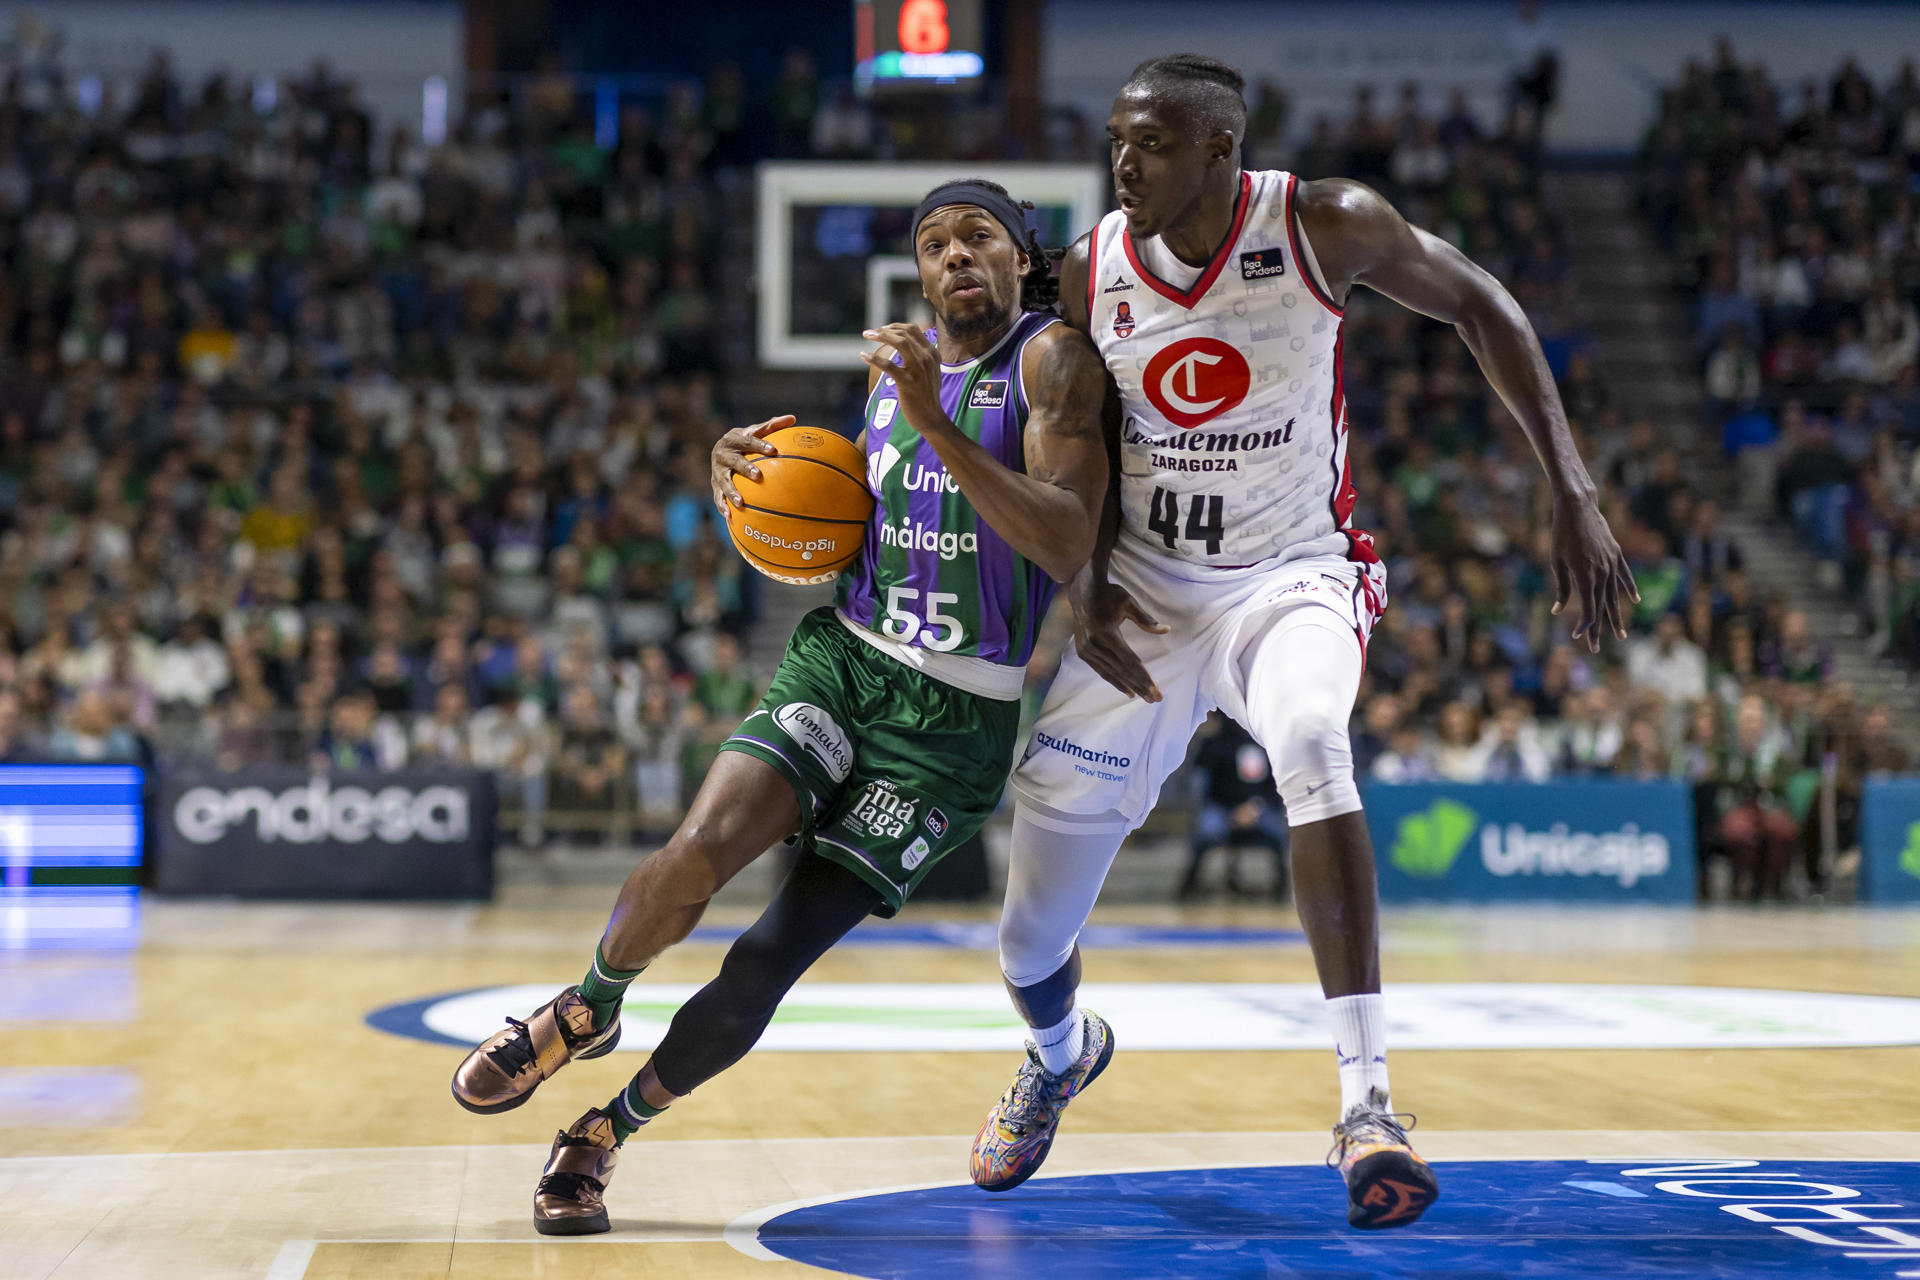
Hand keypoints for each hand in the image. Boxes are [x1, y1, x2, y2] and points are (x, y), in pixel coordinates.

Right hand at [711, 415, 790, 513]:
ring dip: (731, 492)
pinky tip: (730, 518)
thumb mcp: (756, 432)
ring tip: (741, 503)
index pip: (749, 441)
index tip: (773, 451)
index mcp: (734, 439)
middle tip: (758, 476)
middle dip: (745, 468)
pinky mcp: (714, 485)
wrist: (720, 449)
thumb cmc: (746, 441)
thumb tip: (792, 418)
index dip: (760, 445)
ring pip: (723, 482)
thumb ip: (773, 426)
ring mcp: (717, 471)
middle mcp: (723, 454)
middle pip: (734, 462)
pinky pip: (717, 497)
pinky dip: (722, 507)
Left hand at [860, 324, 946, 435]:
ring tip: (866, 335)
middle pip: (904, 334)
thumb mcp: (931, 371)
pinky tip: (863, 356)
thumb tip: (908, 345)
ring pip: (899, 343)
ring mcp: (918, 369)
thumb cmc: (927, 395)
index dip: (895, 326)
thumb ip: (922, 356)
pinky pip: (888, 365)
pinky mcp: (907, 381)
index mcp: (932, 353)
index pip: (913, 330)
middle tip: (869, 332)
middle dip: (884, 330)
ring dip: (880, 336)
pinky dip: (873, 358)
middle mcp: (927, 358)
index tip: (882, 329)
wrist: (931, 418)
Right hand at [1069, 567, 1168, 701]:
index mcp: (1107, 632)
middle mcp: (1095, 644)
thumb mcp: (1128, 602)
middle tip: (1156, 699)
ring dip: (1129, 686)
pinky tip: (1127, 690)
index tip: (1156, 690)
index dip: (1144, 678)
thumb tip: (1165, 630)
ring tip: (1144, 698)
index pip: (1130, 661)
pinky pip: (1101, 671)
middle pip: (1122, 671)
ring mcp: (1087, 650)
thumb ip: (1145, 619)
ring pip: (1111, 673)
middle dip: (1140, 686)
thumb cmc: (1108, 594)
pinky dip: (1114, 681)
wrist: (1081, 590)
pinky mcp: (1083, 652)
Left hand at [1549, 494, 1638, 652]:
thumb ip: (1562, 588)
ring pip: (1615, 596)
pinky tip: (1636, 601)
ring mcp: (1612, 564)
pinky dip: (1630, 589)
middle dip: (1598, 630)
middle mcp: (1602, 574)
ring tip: (1621, 635)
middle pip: (1602, 608)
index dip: (1584, 625)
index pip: (1588, 610)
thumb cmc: (1561, 535)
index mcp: (1585, 577)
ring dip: (1617, 616)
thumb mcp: (1556, 562)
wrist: (1577, 508)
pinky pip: (1625, 576)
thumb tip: (1559, 610)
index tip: (1576, 636)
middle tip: (1595, 649)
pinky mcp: (1616, 555)